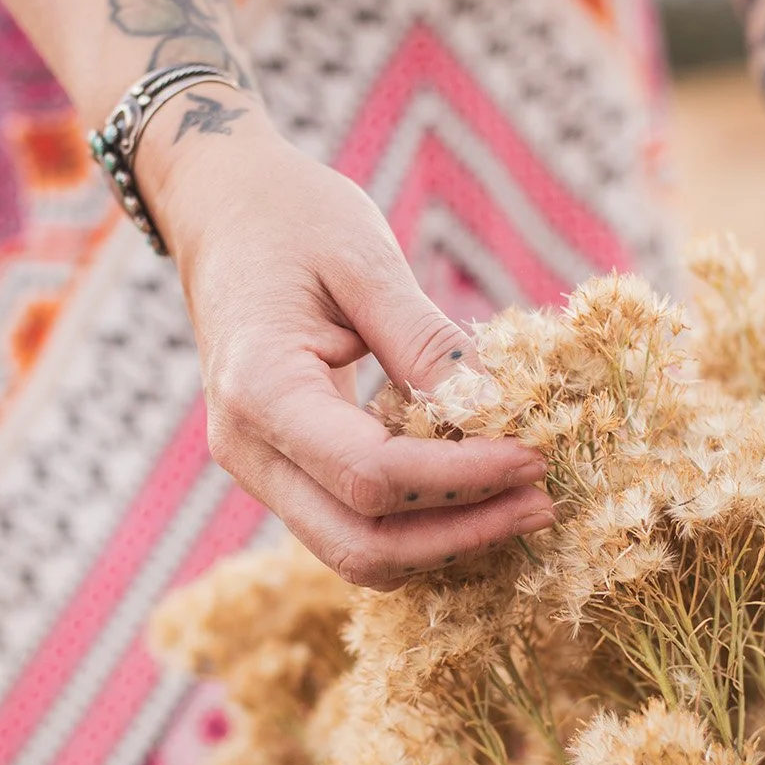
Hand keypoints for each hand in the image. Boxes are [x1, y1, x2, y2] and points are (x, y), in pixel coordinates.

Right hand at [140, 96, 553, 586]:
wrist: (222, 211)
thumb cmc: (292, 219)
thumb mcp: (366, 261)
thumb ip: (426, 342)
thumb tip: (498, 411)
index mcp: (261, 389)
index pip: (371, 474)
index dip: (462, 479)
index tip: (534, 459)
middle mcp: (248, 448)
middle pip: (360, 543)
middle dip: (459, 535)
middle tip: (542, 504)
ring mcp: (258, 469)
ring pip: (355, 553)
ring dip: (442, 543)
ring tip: (519, 503)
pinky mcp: (282, 471)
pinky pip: (351, 526)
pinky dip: (417, 526)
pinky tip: (475, 494)